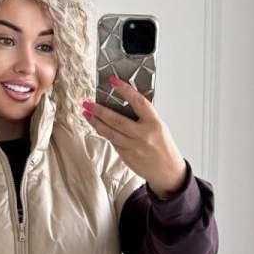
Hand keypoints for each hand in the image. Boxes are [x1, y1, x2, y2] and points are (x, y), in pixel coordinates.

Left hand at [82, 78, 186, 194]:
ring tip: (86, 113)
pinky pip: (113, 142)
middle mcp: (143, 135)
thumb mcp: (159, 126)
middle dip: (99, 111)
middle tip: (88, 103)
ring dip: (96, 122)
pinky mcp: (126, 157)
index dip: (124, 90)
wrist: (167, 171)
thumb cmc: (164, 146)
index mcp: (154, 123)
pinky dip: (105, 133)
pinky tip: (97, 126)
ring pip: (110, 133)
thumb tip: (129, 98)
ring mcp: (133, 147)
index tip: (113, 82)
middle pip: (116, 120)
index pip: (138, 102)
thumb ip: (145, 114)